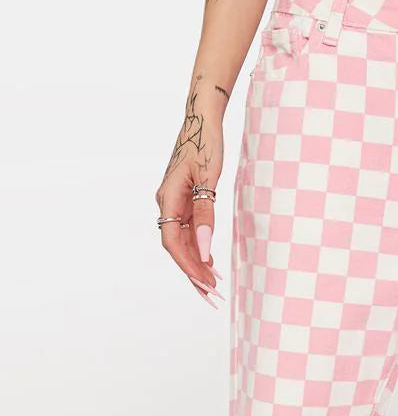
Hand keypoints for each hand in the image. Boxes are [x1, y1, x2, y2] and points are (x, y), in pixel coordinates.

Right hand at [155, 92, 224, 307]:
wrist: (202, 119)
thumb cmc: (206, 145)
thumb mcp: (208, 179)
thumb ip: (206, 215)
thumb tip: (204, 249)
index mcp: (168, 198)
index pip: (173, 243)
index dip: (188, 266)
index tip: (205, 284)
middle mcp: (167, 203)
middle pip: (176, 247)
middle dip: (193, 272)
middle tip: (212, 295)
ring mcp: (174, 202)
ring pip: (182, 241)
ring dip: (196, 262)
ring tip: (213, 284)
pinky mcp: (184, 200)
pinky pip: (188, 230)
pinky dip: (198, 247)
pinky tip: (210, 260)